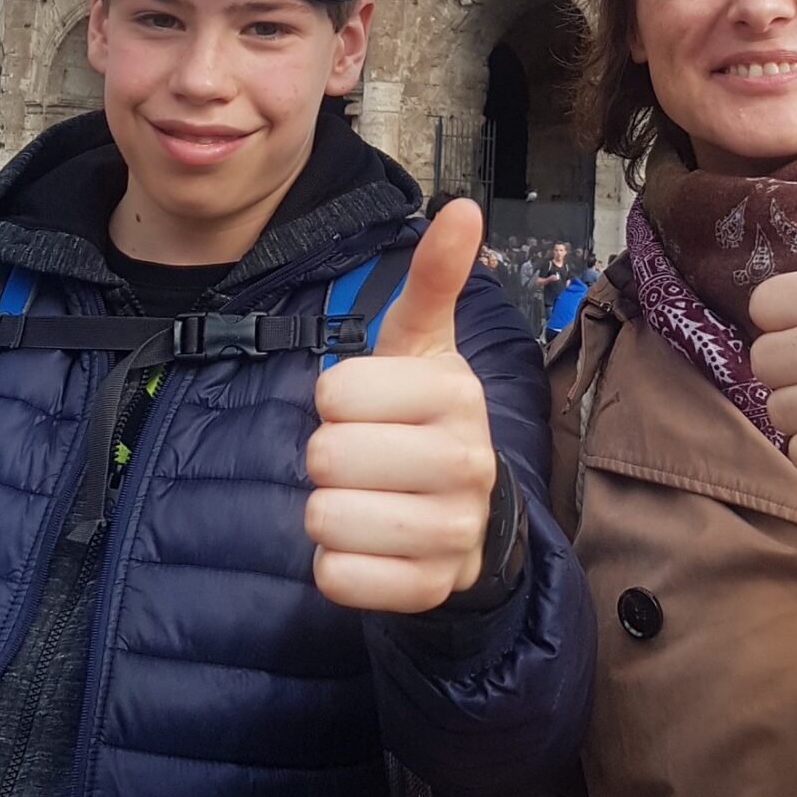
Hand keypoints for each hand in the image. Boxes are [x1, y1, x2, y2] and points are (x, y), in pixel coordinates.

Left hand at [306, 200, 498, 613]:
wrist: (471, 515)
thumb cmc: (423, 418)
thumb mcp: (423, 346)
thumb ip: (433, 279)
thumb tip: (464, 207)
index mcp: (455, 393)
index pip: (334, 392)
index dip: (335, 400)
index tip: (366, 407)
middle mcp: (465, 462)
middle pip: (325, 457)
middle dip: (325, 457)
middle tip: (362, 457)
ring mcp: (452, 530)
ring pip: (325, 519)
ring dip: (326, 511)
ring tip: (365, 499)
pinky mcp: (429, 588)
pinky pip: (336, 577)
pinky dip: (335, 565)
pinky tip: (368, 545)